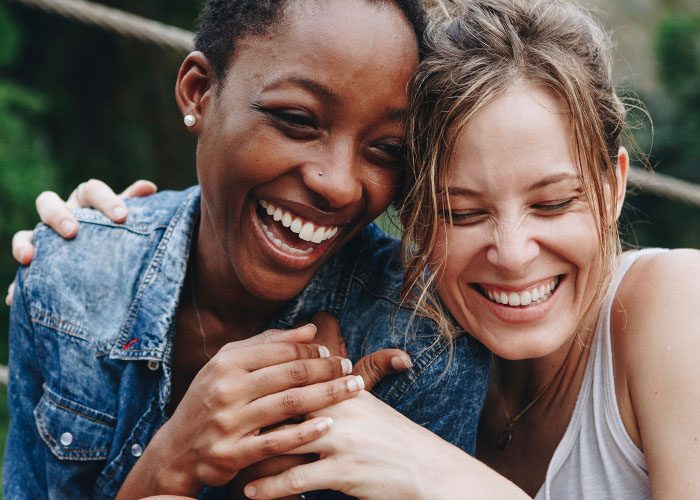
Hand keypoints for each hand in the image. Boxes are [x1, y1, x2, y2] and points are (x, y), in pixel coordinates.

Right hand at [6, 179, 156, 305]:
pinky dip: (18, 283)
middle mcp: (63, 214)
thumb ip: (138, 207)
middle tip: (72, 232)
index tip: (122, 217)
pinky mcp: (37, 261)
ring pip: (27, 232)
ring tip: (29, 258)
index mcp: (88, 201)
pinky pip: (22, 269)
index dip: (106, 200)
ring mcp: (47, 237)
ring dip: (25, 243)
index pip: (92, 190)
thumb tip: (149, 187)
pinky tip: (15, 297)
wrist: (111, 267)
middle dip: (58, 215)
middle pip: (48, 201)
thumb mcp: (131, 224)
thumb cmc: (121, 236)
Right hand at [116, 324, 365, 498]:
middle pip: (289, 374)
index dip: (311, 350)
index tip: (333, 352)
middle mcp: (226, 388)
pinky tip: (329, 424)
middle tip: (350, 368)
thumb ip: (268, 344)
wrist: (176, 450)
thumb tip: (310, 328)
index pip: (280, 350)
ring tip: (352, 390)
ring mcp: (228, 422)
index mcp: (226, 362)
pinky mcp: (231, 454)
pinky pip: (275, 442)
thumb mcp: (229, 365)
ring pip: (288, 403)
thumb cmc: (211, 400)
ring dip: (326, 395)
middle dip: (326, 369)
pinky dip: (304, 432)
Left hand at [229, 312, 412, 498]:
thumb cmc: (391, 435)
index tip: (234, 392)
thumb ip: (337, 385)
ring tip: (227, 461)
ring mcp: (339, 441)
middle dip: (249, 417)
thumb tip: (312, 366)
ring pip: (281, 444)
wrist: (424, 466)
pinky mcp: (342, 472)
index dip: (261, 386)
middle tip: (220, 425)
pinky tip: (250, 492)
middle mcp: (337, 410)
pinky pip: (295, 480)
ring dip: (250, 456)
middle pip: (280, 408)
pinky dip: (268, 488)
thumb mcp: (366, 403)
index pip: (293, 380)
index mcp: (341, 390)